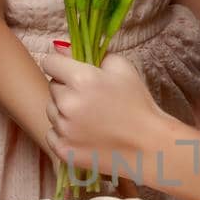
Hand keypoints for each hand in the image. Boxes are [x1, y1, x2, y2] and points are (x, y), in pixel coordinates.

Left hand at [40, 44, 165, 180]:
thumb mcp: (123, 68)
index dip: (61, 65)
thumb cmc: (139, 105)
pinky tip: (84, 133)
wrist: (149, 146)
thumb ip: (92, 54)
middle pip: (52, 86)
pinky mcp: (63, 150)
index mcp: (81, 79)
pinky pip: (51, 134)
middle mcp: (68, 103)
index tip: (72, 72)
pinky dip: (63, 133)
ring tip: (89, 117)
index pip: (50, 62)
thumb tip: (62, 49)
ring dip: (64, 111)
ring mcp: (64, 129)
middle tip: (90, 98)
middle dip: (67, 88)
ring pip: (51, 110)